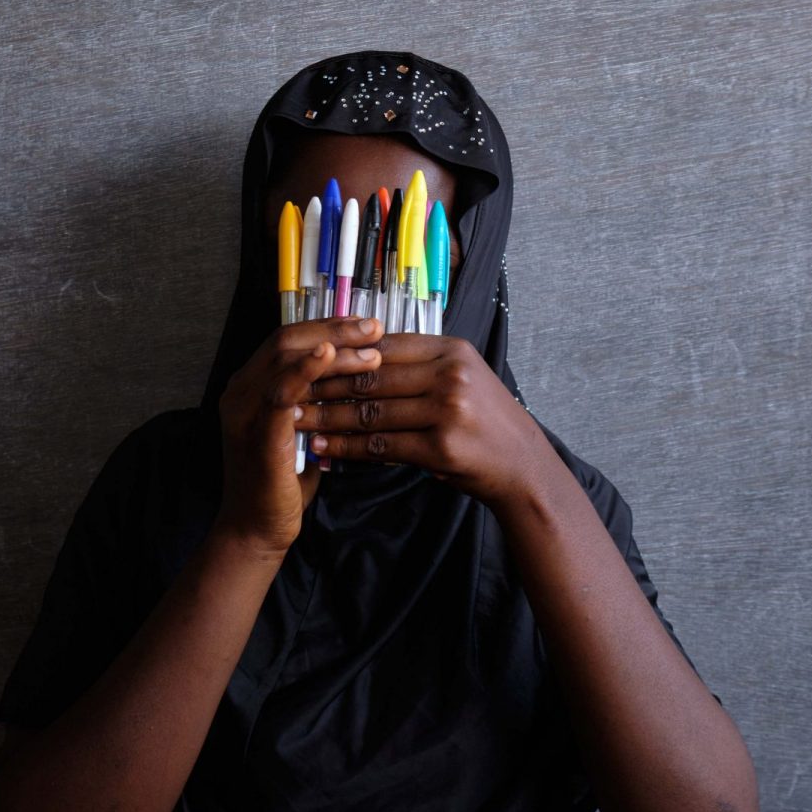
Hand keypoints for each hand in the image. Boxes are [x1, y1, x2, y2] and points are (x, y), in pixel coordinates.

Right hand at [214, 317, 386, 556]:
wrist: (258, 529)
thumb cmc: (285, 483)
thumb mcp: (303, 431)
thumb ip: (315, 402)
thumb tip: (357, 376)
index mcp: (251, 386)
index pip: (288, 340)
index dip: (327, 327)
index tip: (365, 326)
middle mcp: (241, 390)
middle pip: (287, 340)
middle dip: (334, 329)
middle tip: (373, 328)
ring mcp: (244, 409)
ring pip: (286, 358)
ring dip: (332, 348)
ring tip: (370, 349)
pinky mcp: (256, 432)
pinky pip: (280, 391)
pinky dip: (306, 369)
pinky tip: (330, 356)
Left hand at [299, 334, 551, 510]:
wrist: (522, 466)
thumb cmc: (484, 422)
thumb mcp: (461, 377)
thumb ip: (419, 363)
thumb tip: (363, 350)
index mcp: (451, 350)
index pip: (383, 344)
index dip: (342, 353)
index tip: (308, 361)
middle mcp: (450, 374)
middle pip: (373, 375)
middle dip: (326, 384)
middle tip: (289, 389)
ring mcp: (447, 410)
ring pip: (371, 411)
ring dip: (329, 417)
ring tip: (297, 420)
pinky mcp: (441, 447)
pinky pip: (381, 444)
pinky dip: (348, 447)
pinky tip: (325, 447)